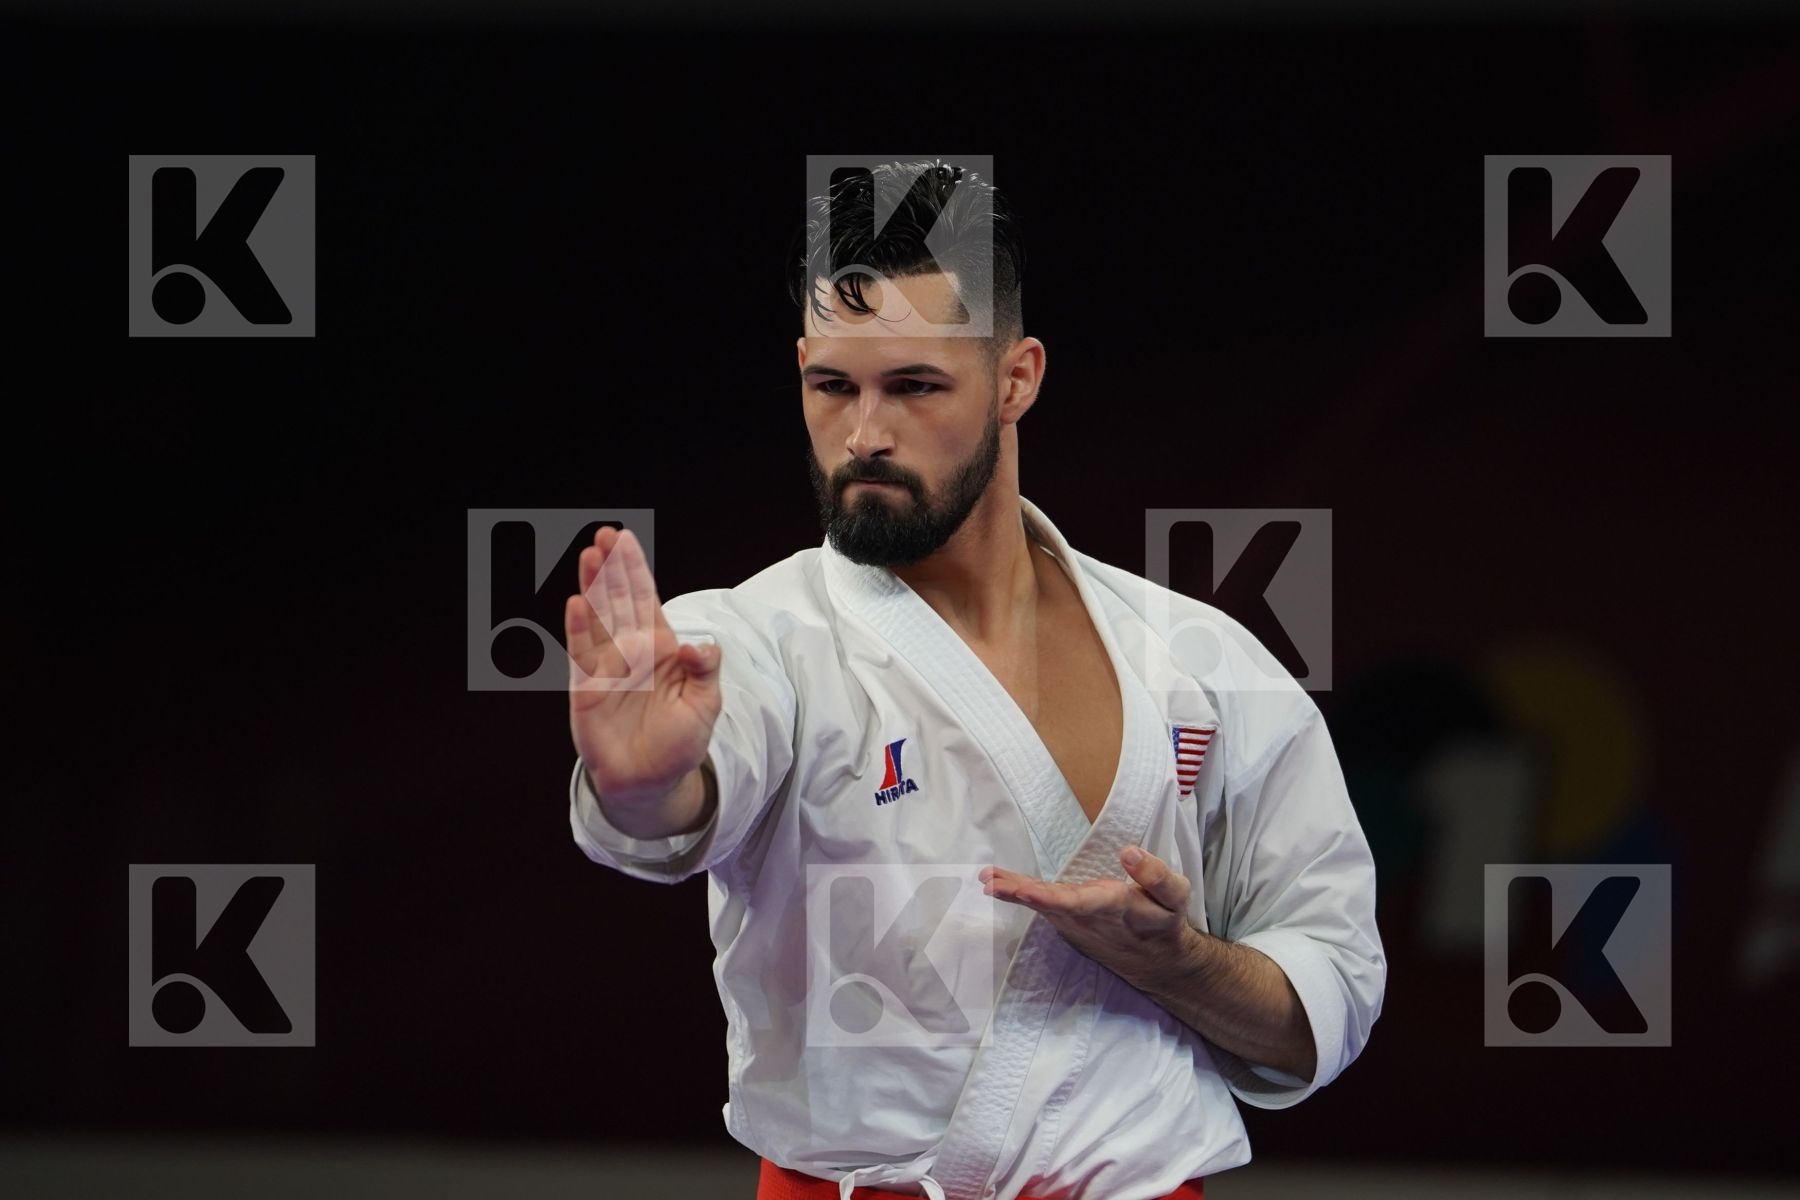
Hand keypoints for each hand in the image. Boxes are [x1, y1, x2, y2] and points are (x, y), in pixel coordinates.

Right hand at [564, 527, 722, 807]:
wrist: (651, 781)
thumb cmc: (679, 742)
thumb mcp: (705, 705)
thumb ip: (706, 671)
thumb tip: (703, 644)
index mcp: (661, 648)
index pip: (645, 600)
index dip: (635, 570)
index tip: (625, 540)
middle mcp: (630, 651)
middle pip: (618, 600)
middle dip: (612, 567)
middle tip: (604, 535)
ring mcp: (606, 667)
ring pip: (597, 618)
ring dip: (592, 587)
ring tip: (588, 556)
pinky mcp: (586, 689)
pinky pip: (582, 654)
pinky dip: (579, 629)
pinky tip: (576, 603)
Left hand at [980, 845, 1194, 978]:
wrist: (1157, 962)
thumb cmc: (1164, 921)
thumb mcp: (1175, 897)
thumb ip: (1155, 875)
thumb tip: (1128, 852)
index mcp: (1112, 907)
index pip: (1076, 902)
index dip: (1048, 897)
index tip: (1023, 890)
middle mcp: (1086, 918)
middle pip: (1047, 904)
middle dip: (1018, 893)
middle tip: (989, 881)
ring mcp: (1073, 923)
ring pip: (1040, 904)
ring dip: (1011, 891)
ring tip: (986, 877)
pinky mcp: (1067, 922)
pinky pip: (1040, 905)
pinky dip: (1018, 894)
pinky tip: (998, 884)